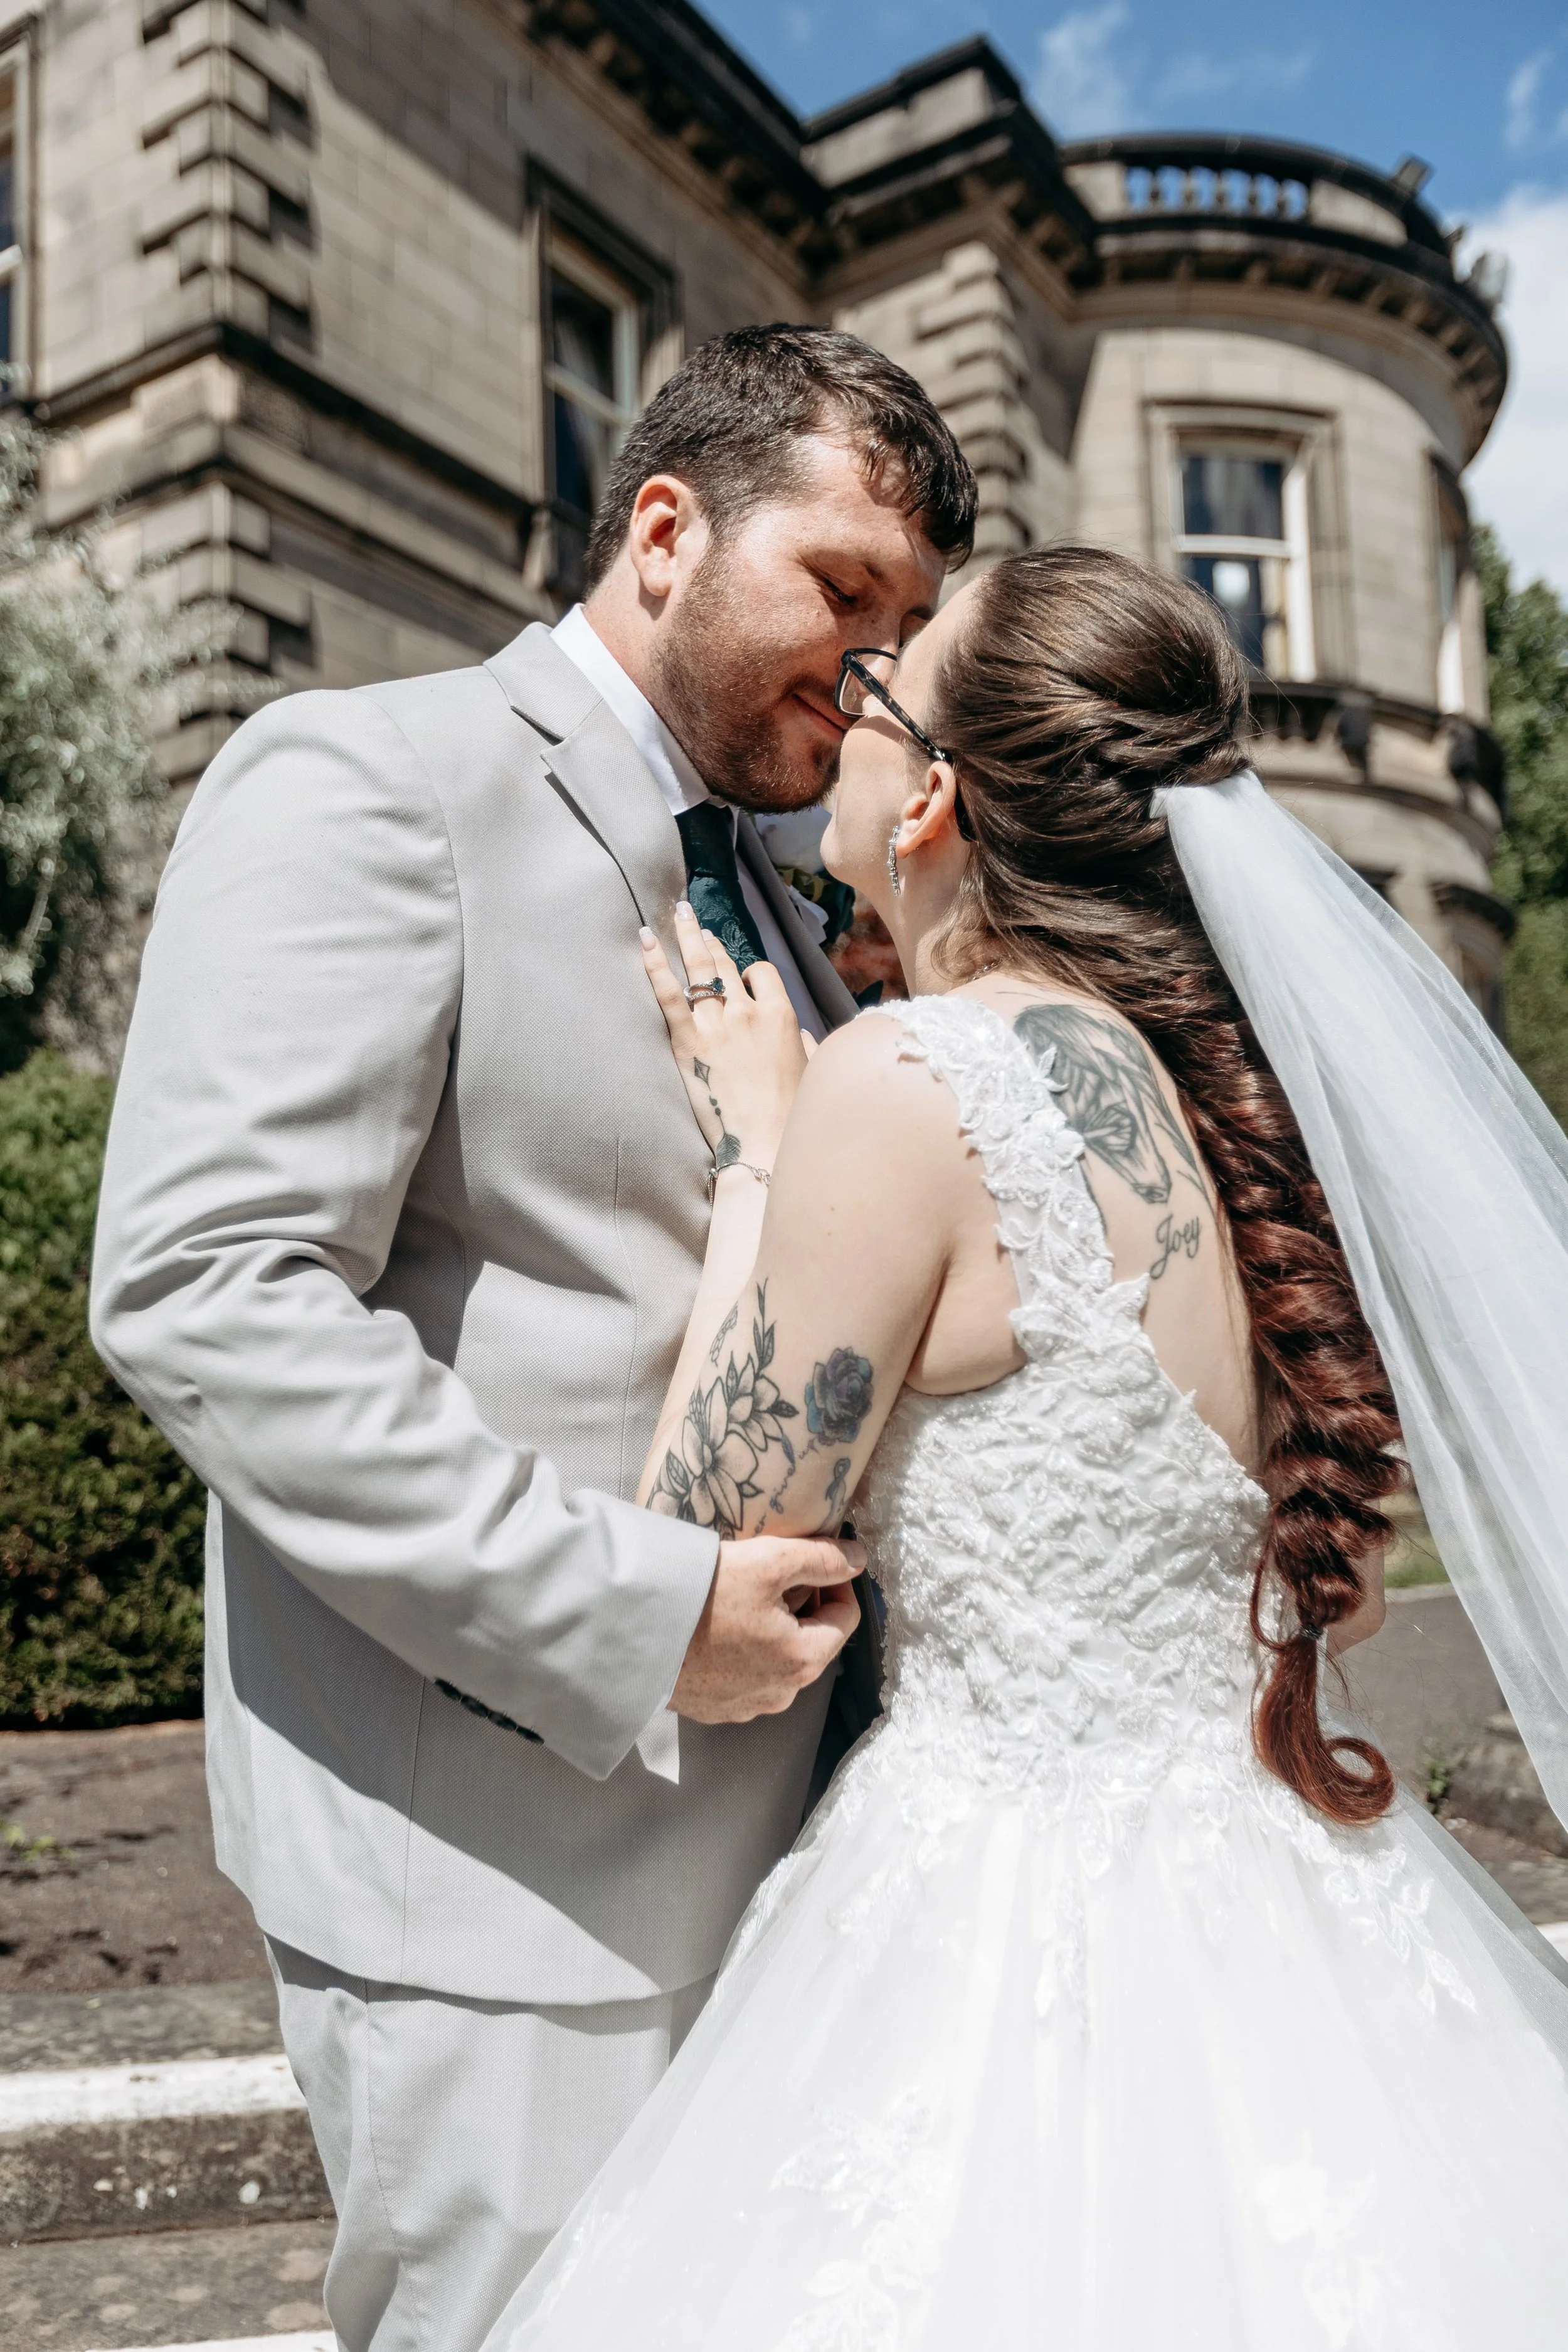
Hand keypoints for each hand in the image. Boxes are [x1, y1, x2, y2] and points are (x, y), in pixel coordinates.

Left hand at [641, 906, 811, 1175]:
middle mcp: (748, 1010)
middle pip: (726, 963)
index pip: (763, 972)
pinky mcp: (688, 1040)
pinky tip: (644, 939)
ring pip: (699, 967)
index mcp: (782, 1014)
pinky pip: (668, 992)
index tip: (739, 973)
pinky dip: (654, 962)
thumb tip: (796, 1032)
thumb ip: (803, 1042)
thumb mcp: (811, 1069)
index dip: (750, 970)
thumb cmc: (791, 1114)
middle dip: (709, 939)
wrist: (763, 1144)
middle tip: (694, 920)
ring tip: (677, 915)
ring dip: (687, 936)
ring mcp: (716, 1023)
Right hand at [668, 1533, 862, 1721]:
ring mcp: (745, 1707)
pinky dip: (742, 1652)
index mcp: (803, 1661)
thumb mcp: (769, 1562)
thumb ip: (822, 1558)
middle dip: (801, 1606)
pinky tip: (717, 1627)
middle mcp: (781, 1694)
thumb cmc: (702, 1596)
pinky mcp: (714, 1709)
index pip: (846, 1619)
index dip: (836, 1583)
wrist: (633, 1633)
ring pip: (778, 1661)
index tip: (813, 1560)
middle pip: (811, 1641)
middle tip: (772, 1575)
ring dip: (772, 1631)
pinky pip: (745, 1677)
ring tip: (741, 1600)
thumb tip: (859, 1560)